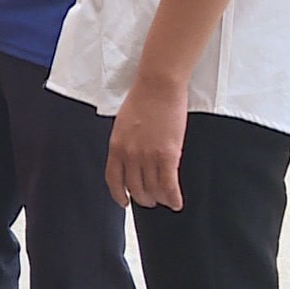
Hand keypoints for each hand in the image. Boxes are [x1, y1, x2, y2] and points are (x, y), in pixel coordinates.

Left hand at [105, 78, 188, 210]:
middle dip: (143, 198)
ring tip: (165, 199)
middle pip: (135, 188)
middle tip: (150, 200)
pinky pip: (169, 185)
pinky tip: (176, 202)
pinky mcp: (168, 155)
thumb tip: (131, 162)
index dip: (119, 195)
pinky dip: (173, 197)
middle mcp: (129, 155)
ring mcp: (148, 156)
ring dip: (159, 198)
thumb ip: (125, 144)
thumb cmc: (142, 99)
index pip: (113, 180)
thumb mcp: (123, 125)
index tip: (124, 202)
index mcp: (116, 146)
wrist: (158, 86)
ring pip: (153, 190)